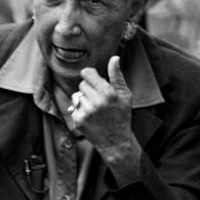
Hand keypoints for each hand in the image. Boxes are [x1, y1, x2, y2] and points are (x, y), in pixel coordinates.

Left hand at [71, 56, 140, 172]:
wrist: (116, 141)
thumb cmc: (122, 116)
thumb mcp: (125, 95)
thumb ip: (117, 76)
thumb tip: (114, 58)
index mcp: (108, 93)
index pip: (87, 73)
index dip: (89, 75)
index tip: (93, 78)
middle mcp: (96, 102)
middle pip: (82, 84)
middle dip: (89, 89)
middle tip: (98, 98)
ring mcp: (86, 112)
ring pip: (77, 95)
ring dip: (84, 99)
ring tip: (94, 108)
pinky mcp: (78, 120)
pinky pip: (74, 107)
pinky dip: (80, 110)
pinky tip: (90, 116)